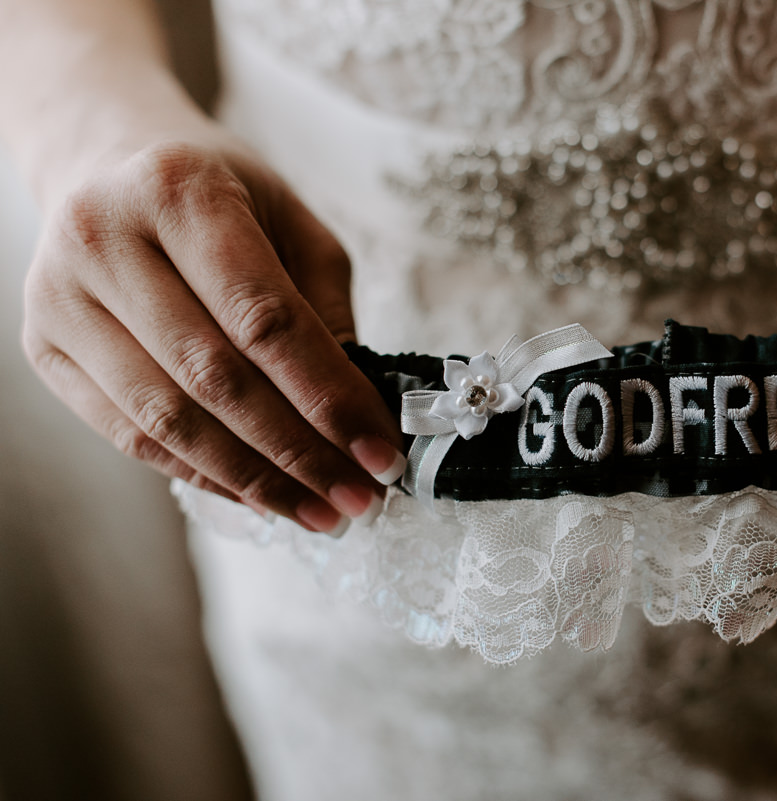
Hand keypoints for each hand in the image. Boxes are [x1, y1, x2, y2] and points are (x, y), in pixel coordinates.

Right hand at [22, 134, 406, 534]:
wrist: (108, 161)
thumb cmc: (218, 194)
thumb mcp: (291, 222)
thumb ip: (325, 310)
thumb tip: (358, 414)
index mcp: (179, 190)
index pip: (264, 319)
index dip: (329, 397)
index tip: (380, 452)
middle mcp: (104, 238)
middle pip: (215, 377)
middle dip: (298, 453)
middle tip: (358, 497)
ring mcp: (61, 295)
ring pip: (168, 418)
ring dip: (253, 479)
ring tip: (317, 511)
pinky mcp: (44, 345)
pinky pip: (129, 433)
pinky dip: (200, 473)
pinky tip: (257, 493)